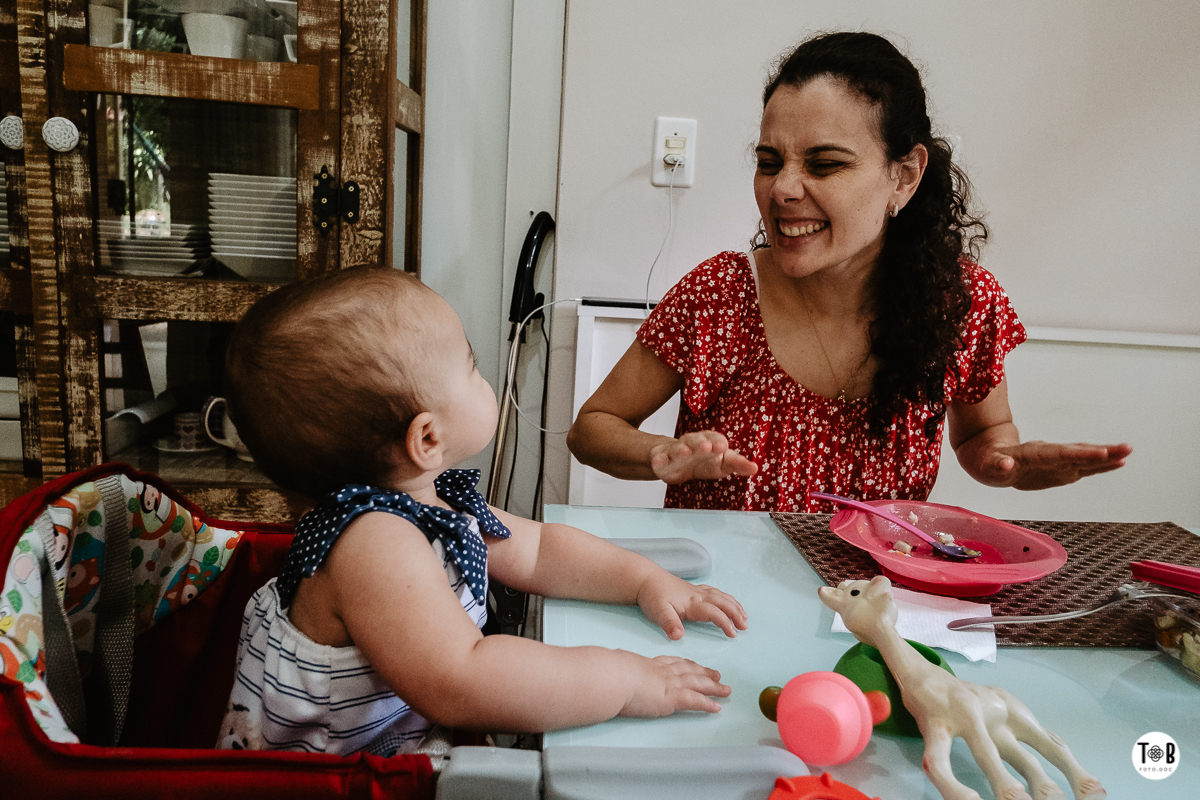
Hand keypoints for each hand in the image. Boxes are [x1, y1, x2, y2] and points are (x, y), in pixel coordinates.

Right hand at [620, 655, 730, 716]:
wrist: (614, 676)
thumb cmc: (609, 671)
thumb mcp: (614, 664)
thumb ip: (617, 665)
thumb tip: (609, 664)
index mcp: (649, 664)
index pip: (672, 662)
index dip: (685, 664)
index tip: (692, 664)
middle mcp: (664, 671)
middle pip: (690, 671)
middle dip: (704, 673)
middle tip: (716, 674)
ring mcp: (670, 683)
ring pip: (698, 684)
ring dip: (713, 688)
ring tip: (725, 690)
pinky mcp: (673, 698)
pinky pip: (696, 701)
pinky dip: (708, 704)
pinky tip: (717, 707)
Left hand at [635, 570, 748, 639]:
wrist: (645, 578)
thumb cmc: (652, 596)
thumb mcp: (658, 612)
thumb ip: (669, 624)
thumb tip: (679, 637)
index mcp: (692, 603)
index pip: (714, 613)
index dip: (725, 623)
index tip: (733, 634)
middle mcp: (698, 595)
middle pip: (722, 602)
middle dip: (736, 613)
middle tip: (745, 626)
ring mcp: (696, 591)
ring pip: (721, 596)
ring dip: (734, 605)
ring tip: (744, 616)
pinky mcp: (693, 589)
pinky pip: (715, 592)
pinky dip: (726, 598)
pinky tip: (729, 602)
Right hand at [649, 431, 757, 484]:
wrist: (676, 463)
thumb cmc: (703, 462)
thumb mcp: (722, 464)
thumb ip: (737, 464)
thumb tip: (755, 468)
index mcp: (709, 442)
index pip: (715, 438)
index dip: (718, 442)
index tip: (722, 447)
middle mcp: (692, 443)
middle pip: (695, 439)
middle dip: (700, 443)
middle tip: (706, 447)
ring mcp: (675, 450)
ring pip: (677, 447)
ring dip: (681, 449)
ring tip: (684, 452)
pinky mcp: (661, 459)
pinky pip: (659, 458)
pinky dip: (658, 460)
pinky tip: (659, 462)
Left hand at [976, 440, 1131, 489]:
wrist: (991, 453)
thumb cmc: (988, 460)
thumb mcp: (987, 465)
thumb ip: (997, 465)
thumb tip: (1006, 464)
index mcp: (1032, 454)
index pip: (1060, 453)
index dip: (1080, 454)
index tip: (1100, 453)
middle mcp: (1049, 455)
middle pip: (1078, 452)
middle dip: (1101, 452)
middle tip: (1126, 450)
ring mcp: (1056, 461)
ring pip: (1084, 457)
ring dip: (1106, 457)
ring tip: (1128, 453)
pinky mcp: (1060, 468)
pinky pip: (1083, 465)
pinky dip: (1100, 465)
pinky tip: (1117, 463)